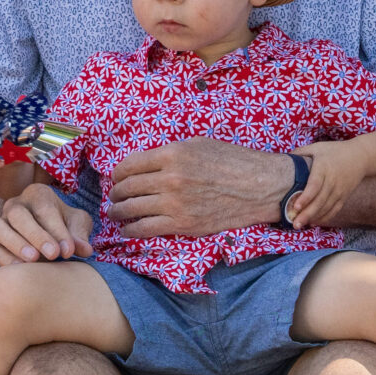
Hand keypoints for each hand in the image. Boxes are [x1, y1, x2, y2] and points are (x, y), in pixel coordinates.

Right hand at [0, 183, 93, 265]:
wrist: (50, 239)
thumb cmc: (64, 226)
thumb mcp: (77, 225)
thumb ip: (80, 235)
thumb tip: (84, 250)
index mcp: (38, 195)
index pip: (45, 209)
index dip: (57, 231)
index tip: (68, 252)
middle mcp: (15, 205)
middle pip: (18, 214)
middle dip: (36, 235)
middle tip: (53, 255)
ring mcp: (0, 222)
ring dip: (14, 244)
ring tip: (33, 260)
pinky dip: (2, 257)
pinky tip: (19, 269)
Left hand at [108, 137, 293, 238]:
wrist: (260, 187)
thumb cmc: (233, 161)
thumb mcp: (199, 144)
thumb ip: (170, 152)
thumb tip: (146, 163)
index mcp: (172, 154)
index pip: (129, 164)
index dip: (118, 173)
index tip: (117, 178)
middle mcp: (170, 178)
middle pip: (127, 187)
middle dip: (116, 194)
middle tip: (115, 197)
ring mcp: (175, 204)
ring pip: (131, 209)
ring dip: (118, 212)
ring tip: (116, 213)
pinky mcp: (183, 225)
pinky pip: (145, 229)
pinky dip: (131, 230)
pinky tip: (128, 229)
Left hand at [281, 142, 364, 231]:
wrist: (361, 156)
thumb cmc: (335, 151)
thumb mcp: (318, 147)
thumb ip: (301, 152)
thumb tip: (284, 158)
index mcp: (324, 167)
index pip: (314, 185)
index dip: (306, 197)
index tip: (296, 207)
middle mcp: (332, 181)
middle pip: (320, 201)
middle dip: (307, 214)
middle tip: (295, 224)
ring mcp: (340, 190)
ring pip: (326, 208)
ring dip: (313, 218)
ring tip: (300, 226)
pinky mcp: (344, 196)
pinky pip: (334, 210)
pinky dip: (325, 218)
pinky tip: (314, 223)